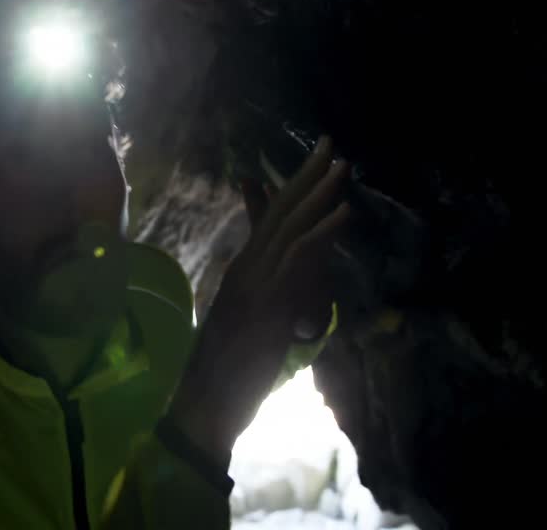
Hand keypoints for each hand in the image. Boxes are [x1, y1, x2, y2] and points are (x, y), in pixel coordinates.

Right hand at [166, 136, 350, 463]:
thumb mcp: (248, 323)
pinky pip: (298, 258)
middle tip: (332, 144)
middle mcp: (246, 268)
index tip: (315, 161)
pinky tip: (343, 211)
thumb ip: (268, 296)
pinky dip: (322, 231)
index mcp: (242, 270)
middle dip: (308, 176)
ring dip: (320, 195)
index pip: (270, 219)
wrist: (203, 402)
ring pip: (290, 227)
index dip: (293, 187)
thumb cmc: (224, 370)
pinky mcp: (268, 303)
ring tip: (342, 167)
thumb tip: (287, 282)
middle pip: (280, 212)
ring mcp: (256, 283)